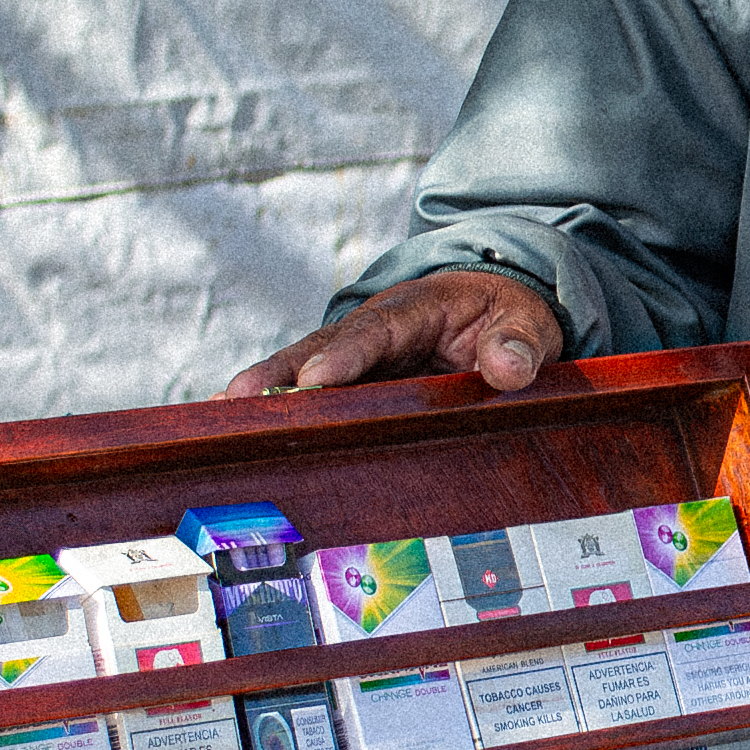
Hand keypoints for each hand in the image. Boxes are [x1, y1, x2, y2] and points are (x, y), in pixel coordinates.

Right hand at [225, 269, 563, 397]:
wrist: (493, 313)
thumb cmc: (505, 317)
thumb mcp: (526, 323)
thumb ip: (519, 344)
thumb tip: (508, 367)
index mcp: (415, 309)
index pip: (377, 331)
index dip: (345, 355)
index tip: (314, 379)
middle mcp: (373, 332)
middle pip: (321, 349)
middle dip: (280, 374)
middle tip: (240, 400)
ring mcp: (357, 361)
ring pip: (304, 375)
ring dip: (267, 397)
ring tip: (223, 421)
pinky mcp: (352, 388)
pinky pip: (313, 401)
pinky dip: (279, 417)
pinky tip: (242, 440)